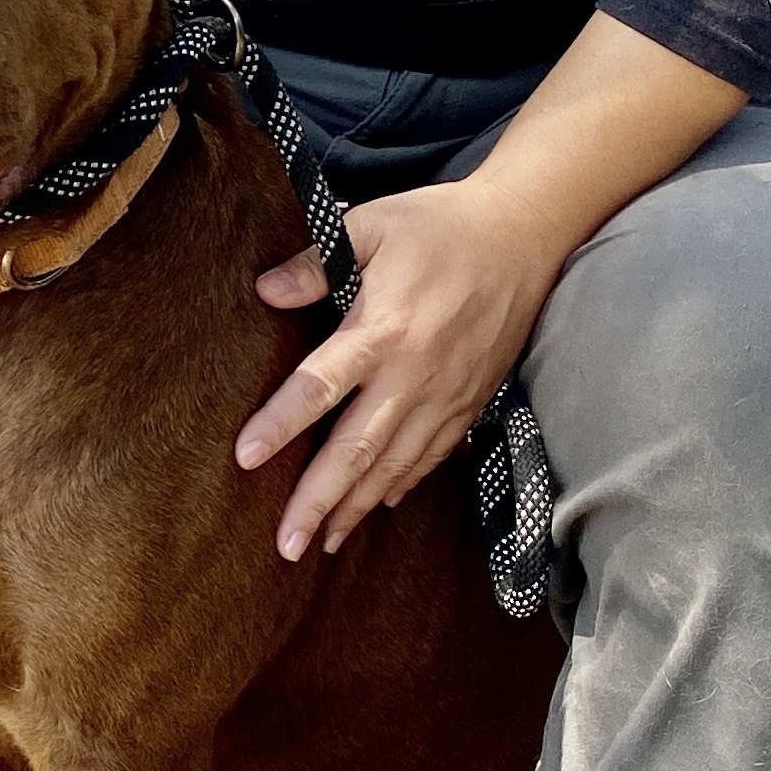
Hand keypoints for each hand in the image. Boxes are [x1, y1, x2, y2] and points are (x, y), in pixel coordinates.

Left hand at [234, 177, 563, 559]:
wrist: (523, 233)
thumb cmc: (438, 225)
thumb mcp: (370, 226)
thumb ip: (316, 263)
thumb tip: (265, 291)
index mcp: (382, 330)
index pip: (319, 388)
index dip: (281, 425)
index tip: (246, 458)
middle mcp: (413, 374)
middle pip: (357, 450)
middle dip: (319, 501)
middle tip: (286, 546)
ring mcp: (446, 394)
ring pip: (396, 465)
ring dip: (358, 507)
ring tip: (324, 543)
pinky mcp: (471, 400)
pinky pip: (432, 455)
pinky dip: (403, 483)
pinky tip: (379, 504)